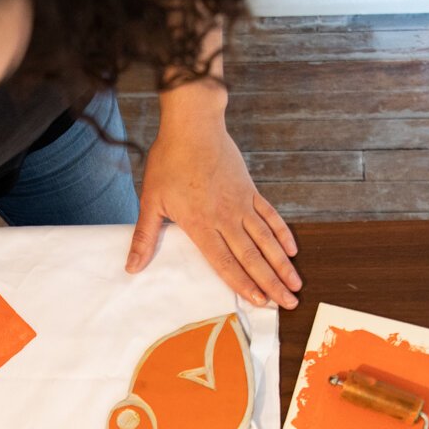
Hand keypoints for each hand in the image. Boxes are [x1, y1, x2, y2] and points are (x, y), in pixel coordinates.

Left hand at [128, 96, 299, 307]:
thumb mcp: (151, 200)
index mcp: (201, 224)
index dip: (243, 284)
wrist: (193, 124)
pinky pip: (270, 215)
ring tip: (296, 283)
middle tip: (290, 303)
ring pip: (267, 240)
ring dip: (282, 264)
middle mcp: (226, 217)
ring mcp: (242, 203)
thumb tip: (131, 267)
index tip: (260, 302)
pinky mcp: (250, 189)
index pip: (225, 262)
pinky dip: (282, 233)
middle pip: (253, 257)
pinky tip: (291, 250)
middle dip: (272, 283)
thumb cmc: (168, 161)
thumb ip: (145, 237)